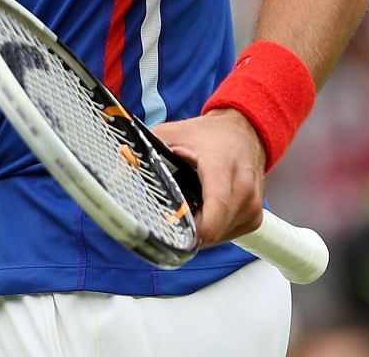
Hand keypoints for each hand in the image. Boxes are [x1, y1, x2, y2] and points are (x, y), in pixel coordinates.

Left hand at [153, 108, 268, 246]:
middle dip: (188, 229)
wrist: (243, 131)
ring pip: (222, 236)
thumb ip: (143, 152)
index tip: (177, 234)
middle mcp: (243, 189)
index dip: (199, 228)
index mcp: (222, 167)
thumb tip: (113, 174)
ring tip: (186, 208)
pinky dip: (213, 229)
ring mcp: (253, 205)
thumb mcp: (170, 135)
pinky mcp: (255, 217)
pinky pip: (230, 234)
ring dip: (200, 230)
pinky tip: (202, 211)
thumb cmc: (207, 134)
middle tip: (167, 219)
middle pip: (216, 228)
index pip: (218, 206)